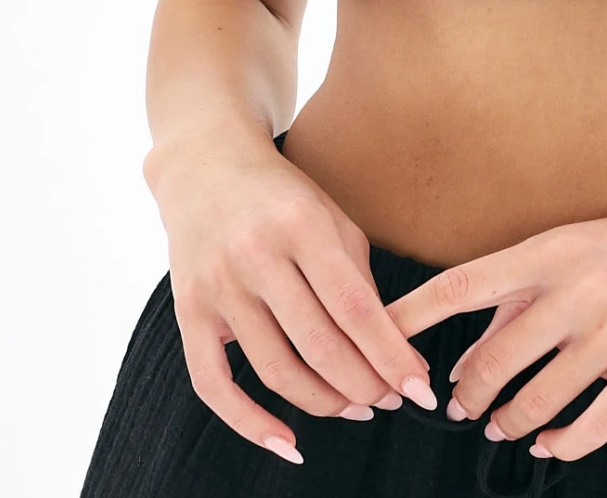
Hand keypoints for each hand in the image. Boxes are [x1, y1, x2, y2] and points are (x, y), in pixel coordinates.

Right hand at [148, 133, 438, 461]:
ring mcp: (217, 284)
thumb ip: (359, 280)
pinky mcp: (187, 311)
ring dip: (322, 403)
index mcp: (301, 224)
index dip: (390, 355)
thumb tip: (394, 351)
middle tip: (391, 401)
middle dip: (363, 384)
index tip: (418, 388)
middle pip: (318, 343)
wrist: (205, 164)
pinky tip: (287, 442)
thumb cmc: (282, 196)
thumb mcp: (331, 218)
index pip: (354, 306)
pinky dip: (249, 424)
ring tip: (355, 409)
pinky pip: (213, 385)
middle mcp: (255, 254)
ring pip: (274, 369)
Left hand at [380, 181, 606, 465]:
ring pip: (535, 400)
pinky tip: (549, 444)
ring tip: (501, 426)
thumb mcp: (583, 244)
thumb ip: (529, 288)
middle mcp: (577, 291)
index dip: (411, 317)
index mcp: (554, 250)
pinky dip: (560, 444)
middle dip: (466, 393)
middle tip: (459, 405)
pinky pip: (591, 426)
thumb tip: (476, 338)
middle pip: (492, 360)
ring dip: (509, 422)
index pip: (462, 285)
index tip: (373, 340)